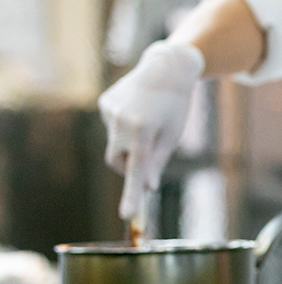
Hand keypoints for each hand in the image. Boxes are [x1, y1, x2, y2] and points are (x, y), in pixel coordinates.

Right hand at [99, 41, 204, 218]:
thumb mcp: (172, 135)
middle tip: (148, 153)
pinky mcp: (104, 103)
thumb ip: (157, 162)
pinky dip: (123, 125)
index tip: (127, 215)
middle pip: (118, 161)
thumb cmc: (175, 105)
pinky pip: (112, 125)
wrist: (166, 69)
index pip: (135, 170)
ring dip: (128, 142)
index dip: (131, 194)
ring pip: (114, 143)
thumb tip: (147, 187)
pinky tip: (138, 109)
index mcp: (143, 131)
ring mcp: (109, 111)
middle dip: (129, 164)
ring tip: (147, 121)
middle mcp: (122, 121)